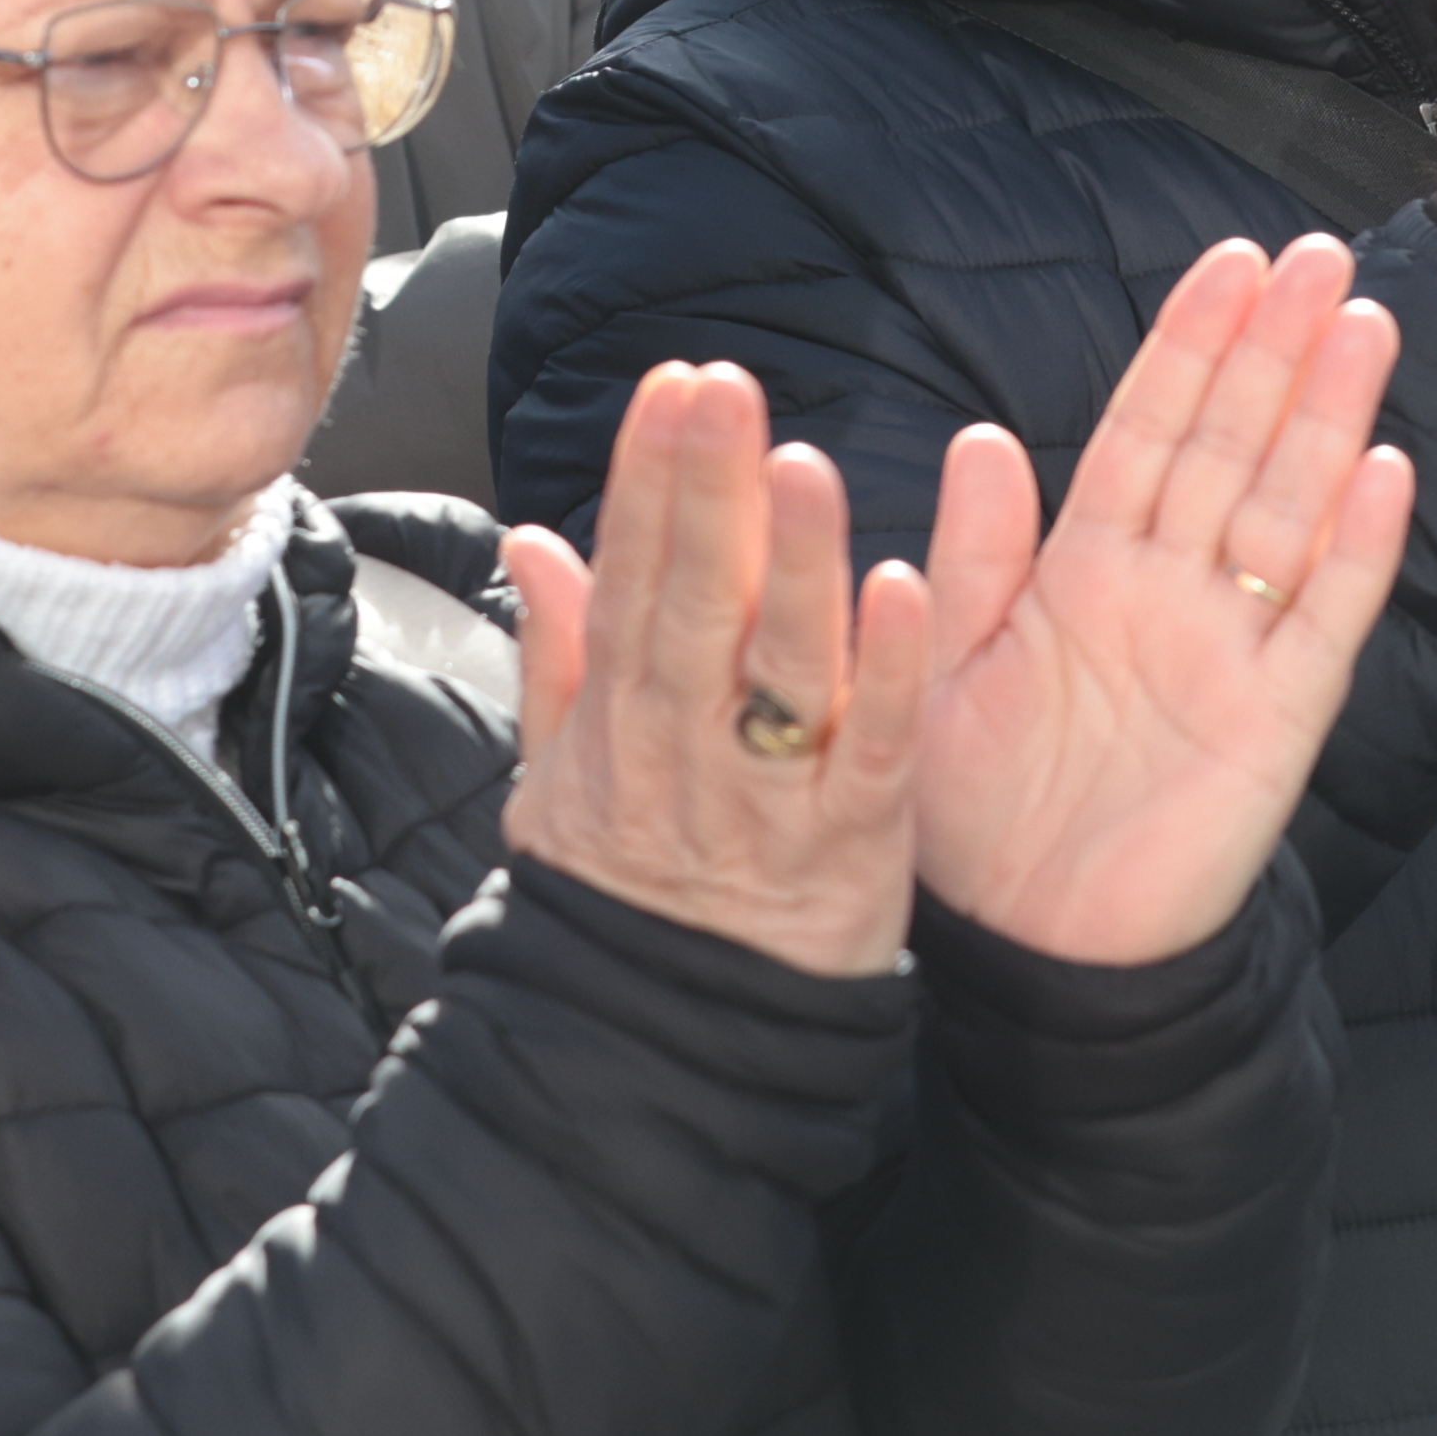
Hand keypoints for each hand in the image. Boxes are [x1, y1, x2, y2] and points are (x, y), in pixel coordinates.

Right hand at [500, 362, 930, 976]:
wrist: (662, 1048)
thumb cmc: (629, 893)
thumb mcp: (561, 777)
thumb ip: (558, 650)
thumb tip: (531, 541)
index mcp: (622, 715)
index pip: (632, 574)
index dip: (650, 478)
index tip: (672, 387)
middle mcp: (686, 743)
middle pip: (694, 601)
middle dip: (706, 491)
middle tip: (722, 392)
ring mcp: (768, 793)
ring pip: (783, 663)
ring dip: (796, 561)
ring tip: (805, 464)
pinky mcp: (851, 842)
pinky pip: (871, 749)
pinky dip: (889, 672)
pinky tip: (905, 589)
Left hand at [912, 234, 1420, 962]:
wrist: (1032, 950)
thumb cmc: (979, 816)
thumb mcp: (944, 668)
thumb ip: (974, 557)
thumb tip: (987, 438)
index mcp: (1086, 568)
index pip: (1149, 429)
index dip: (1190, 345)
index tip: (1231, 264)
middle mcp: (1168, 592)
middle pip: (1233, 446)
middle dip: (1276, 351)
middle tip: (1322, 257)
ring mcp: (1230, 648)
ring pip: (1289, 508)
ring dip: (1328, 419)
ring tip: (1363, 326)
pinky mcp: (1278, 720)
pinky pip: (1325, 620)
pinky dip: (1358, 548)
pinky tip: (1385, 472)